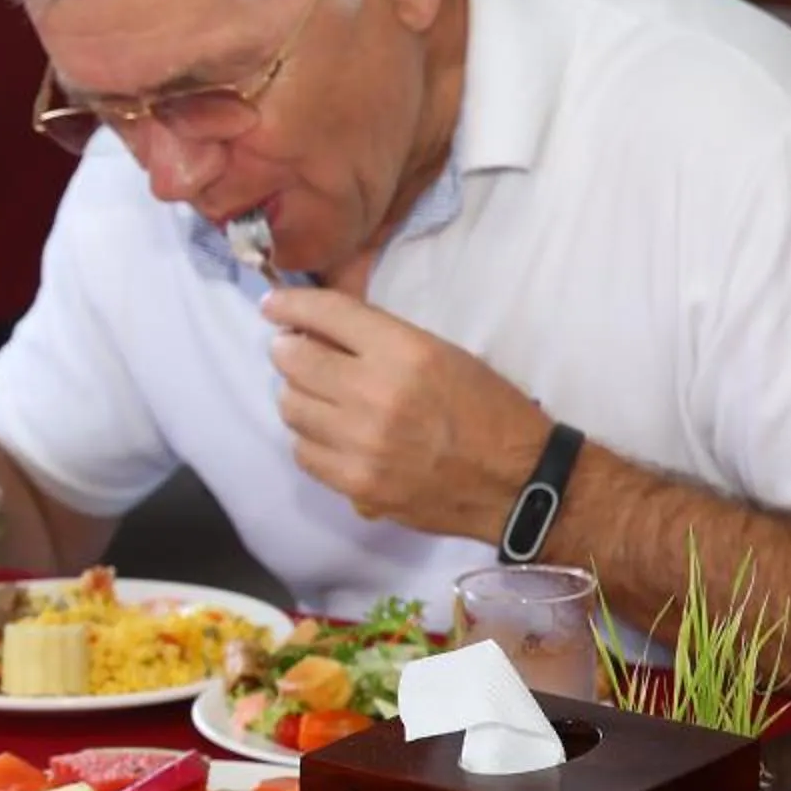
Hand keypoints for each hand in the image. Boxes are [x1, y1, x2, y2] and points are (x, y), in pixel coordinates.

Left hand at [262, 287, 548, 540]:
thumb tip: (315, 328)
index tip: (273, 306)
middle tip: (298, 353)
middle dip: (290, 350)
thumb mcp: (440, 353)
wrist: (518, 480)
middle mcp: (376, 395)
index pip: (327, 314)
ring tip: (321, 397)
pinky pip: (303, 452)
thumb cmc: (485, 408)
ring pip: (291, 407)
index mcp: (406, 352)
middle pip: (294, 360)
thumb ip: (379, 340)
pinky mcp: (357, 485)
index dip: (290, 305)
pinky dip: (310, 439)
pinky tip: (331, 436)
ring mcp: (362, 444)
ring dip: (299, 396)